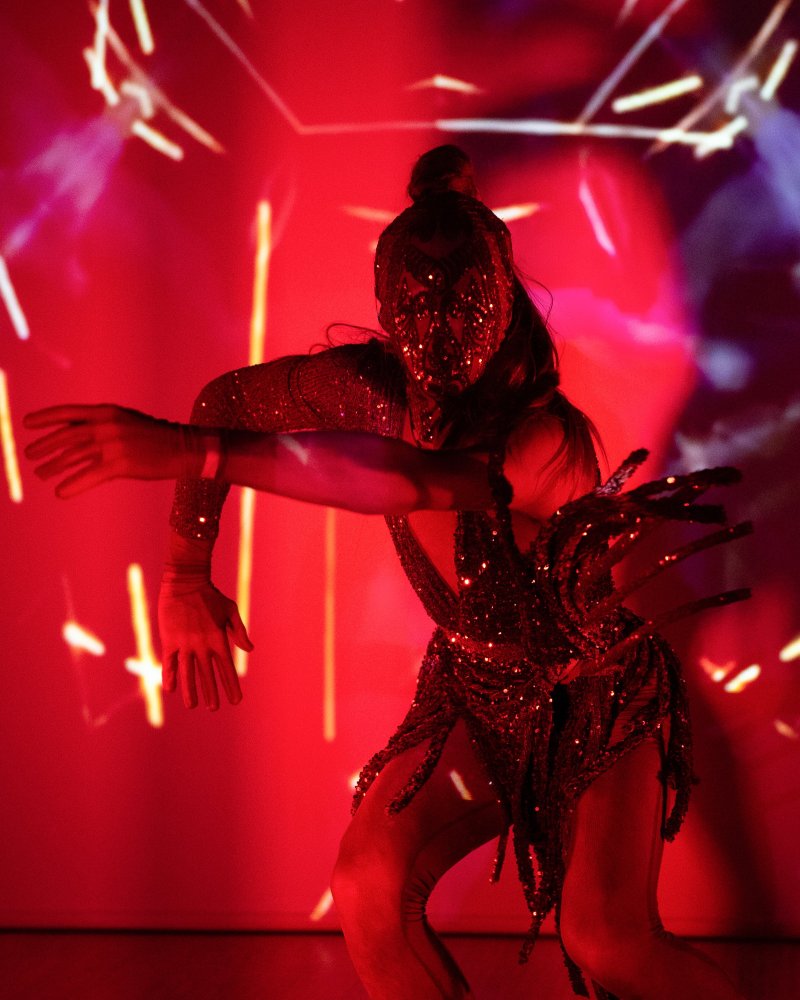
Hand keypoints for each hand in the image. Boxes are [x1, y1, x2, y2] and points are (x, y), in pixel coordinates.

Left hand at [24, 404, 192, 497]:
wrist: (184, 447)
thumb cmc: (156, 437)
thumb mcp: (126, 422)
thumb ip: (101, 425)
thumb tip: (74, 433)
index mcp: (107, 412)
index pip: (68, 413)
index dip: (45, 418)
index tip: (27, 423)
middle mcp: (106, 425)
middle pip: (66, 436)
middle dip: (45, 446)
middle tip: (30, 455)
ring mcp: (113, 445)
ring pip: (73, 456)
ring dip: (53, 466)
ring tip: (41, 473)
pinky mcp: (121, 464)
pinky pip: (89, 476)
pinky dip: (72, 485)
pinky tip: (61, 492)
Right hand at [158, 579, 251, 709]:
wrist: (186, 582)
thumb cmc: (211, 596)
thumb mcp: (230, 610)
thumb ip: (239, 631)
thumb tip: (249, 649)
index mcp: (218, 639)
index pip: (227, 668)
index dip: (231, 685)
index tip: (236, 700)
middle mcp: (202, 645)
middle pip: (208, 675)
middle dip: (212, 693)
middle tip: (215, 708)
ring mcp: (184, 644)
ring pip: (188, 673)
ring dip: (191, 690)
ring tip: (193, 706)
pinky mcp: (169, 640)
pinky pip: (170, 663)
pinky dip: (170, 676)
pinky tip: (172, 690)